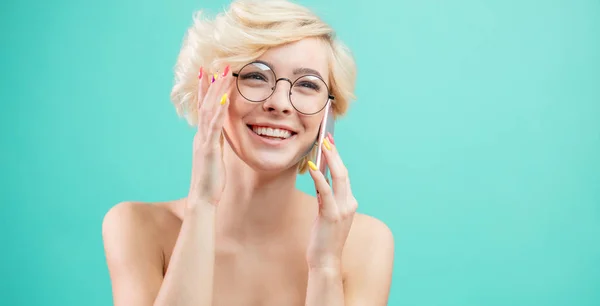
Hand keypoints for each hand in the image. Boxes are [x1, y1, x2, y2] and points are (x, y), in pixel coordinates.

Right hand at [187, 66, 233, 209]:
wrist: (202, 199)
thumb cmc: (210, 181)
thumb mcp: (215, 157)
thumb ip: (217, 143)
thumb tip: (221, 134)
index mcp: (203, 137)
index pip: (204, 109)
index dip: (206, 90)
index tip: (209, 73)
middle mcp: (200, 136)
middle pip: (204, 104)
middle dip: (210, 84)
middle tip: (216, 65)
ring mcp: (203, 141)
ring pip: (208, 111)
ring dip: (216, 91)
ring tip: (222, 74)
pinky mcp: (208, 150)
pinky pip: (214, 127)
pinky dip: (218, 112)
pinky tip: (224, 99)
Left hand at [306, 134, 358, 269]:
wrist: (326, 261)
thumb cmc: (324, 239)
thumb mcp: (327, 214)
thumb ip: (327, 198)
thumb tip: (320, 179)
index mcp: (350, 203)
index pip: (344, 176)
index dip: (337, 158)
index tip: (331, 143)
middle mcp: (350, 204)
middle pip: (343, 172)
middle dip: (335, 153)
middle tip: (327, 137)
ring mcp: (342, 209)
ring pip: (339, 177)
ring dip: (331, 159)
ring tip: (323, 145)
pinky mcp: (331, 215)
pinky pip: (326, 192)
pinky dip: (319, 178)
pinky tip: (313, 167)